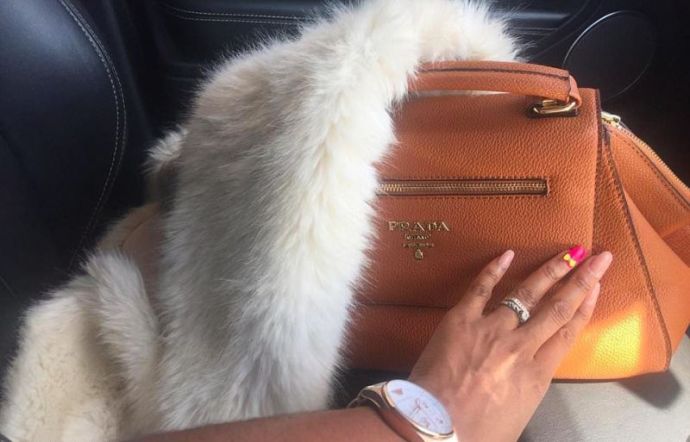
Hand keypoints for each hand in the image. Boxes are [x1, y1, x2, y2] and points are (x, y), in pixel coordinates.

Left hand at [409, 247, 612, 441]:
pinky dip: (494, 270)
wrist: (434, 425)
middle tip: (599, 257)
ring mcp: (490, 330)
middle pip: (557, 307)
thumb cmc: (475, 431)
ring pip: (525, 293)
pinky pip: (480, 289)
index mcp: (536, 374)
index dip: (584, 306)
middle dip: (581, 279)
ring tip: (567, 253)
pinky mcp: (461, 320)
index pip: (567, 332)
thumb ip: (531, 386)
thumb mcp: (518, 414)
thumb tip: (533, 369)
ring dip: (549, 271)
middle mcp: (519, 347)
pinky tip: (508, 254)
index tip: (596, 286)